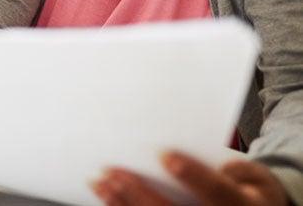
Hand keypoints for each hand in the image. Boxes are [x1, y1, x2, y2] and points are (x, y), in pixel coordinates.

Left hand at [92, 151, 287, 204]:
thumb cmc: (249, 191)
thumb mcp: (257, 177)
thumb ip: (239, 169)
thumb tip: (219, 164)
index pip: (216, 192)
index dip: (192, 175)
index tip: (166, 155)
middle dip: (140, 193)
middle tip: (112, 171)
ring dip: (123, 204)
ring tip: (100, 183)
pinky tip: (107, 197)